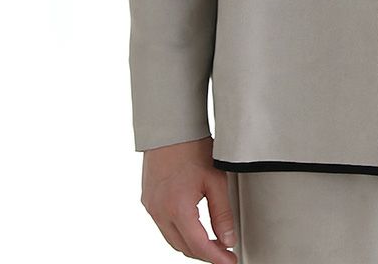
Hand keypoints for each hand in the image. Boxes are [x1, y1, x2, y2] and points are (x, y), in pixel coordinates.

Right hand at [140, 135, 236, 260]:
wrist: (170, 127)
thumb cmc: (193, 147)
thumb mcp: (216, 179)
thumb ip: (222, 213)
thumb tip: (228, 240)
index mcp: (177, 208)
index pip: (198, 246)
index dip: (216, 258)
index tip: (230, 261)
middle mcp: (160, 211)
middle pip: (183, 247)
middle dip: (204, 253)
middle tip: (224, 253)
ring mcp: (151, 206)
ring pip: (172, 239)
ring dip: (191, 244)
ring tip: (211, 243)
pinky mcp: (147, 200)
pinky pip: (163, 226)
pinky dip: (179, 232)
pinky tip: (192, 228)